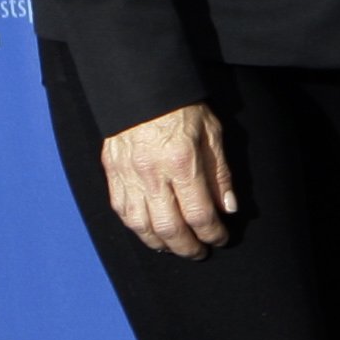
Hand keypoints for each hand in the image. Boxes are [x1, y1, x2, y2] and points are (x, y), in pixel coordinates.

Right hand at [99, 102, 234, 258]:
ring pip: (142, 227)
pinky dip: (137, 229)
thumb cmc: (182, 107)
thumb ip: (220, 172)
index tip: (220, 239)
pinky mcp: (112, 175)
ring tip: (175, 248)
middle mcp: (152, 175)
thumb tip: (227, 207)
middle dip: (187, 247)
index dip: (212, 233)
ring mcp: (128, 177)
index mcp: (182, 162)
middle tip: (199, 253)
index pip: (199, 213)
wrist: (140, 87)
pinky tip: (150, 233)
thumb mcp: (212, 132)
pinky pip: (122, 213)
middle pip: (169, 228)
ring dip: (160, 244)